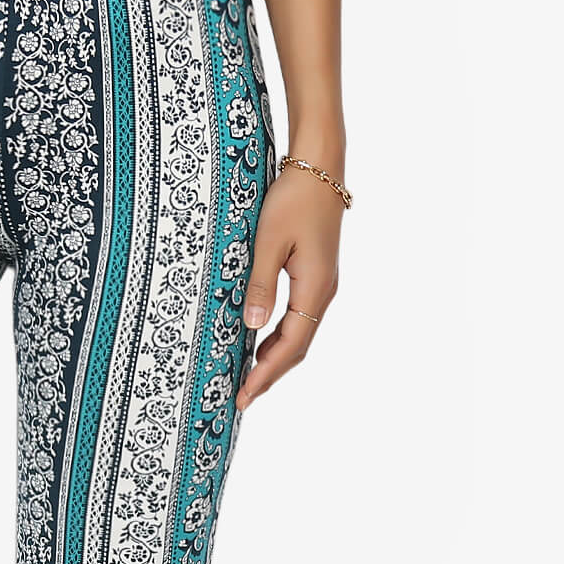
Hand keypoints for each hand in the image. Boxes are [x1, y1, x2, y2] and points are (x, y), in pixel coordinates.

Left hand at [236, 158, 343, 412]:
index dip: (266, 374)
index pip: (290, 346)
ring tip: (247, 378)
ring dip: (274, 359)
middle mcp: (323, 293)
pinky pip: (298, 319)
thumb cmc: (292, 198)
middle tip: (240, 398)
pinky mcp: (315, 276)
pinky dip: (278, 338)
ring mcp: (321, 285)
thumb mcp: (268, 240)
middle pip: (297, 348)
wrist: (320, 166)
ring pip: (298, 335)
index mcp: (314, 289)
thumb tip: (252, 327)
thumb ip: (260, 285)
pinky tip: (259, 343)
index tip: (243, 396)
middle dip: (269, 375)